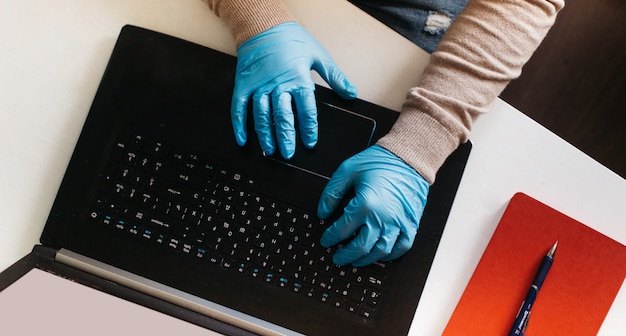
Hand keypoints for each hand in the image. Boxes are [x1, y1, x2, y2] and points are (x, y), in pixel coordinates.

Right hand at [231, 22, 356, 158]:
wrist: (264, 25)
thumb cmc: (292, 40)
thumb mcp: (319, 56)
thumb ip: (335, 77)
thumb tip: (351, 93)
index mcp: (298, 79)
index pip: (306, 109)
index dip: (309, 128)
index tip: (310, 142)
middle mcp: (277, 85)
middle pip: (282, 116)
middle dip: (286, 137)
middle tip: (288, 154)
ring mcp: (258, 86)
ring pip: (261, 115)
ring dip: (265, 134)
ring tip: (270, 150)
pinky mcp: (243, 84)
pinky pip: (239, 108)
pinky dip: (239, 125)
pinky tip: (243, 139)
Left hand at [317, 145, 429, 265]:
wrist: (408, 157)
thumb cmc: (380, 162)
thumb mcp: (347, 170)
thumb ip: (331, 193)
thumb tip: (322, 212)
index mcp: (365, 204)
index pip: (341, 230)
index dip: (330, 238)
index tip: (326, 240)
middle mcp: (382, 217)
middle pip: (360, 247)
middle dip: (345, 255)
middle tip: (337, 258)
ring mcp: (398, 223)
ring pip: (380, 252)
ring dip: (365, 259)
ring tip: (356, 261)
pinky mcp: (411, 223)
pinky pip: (402, 247)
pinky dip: (390, 255)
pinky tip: (381, 255)